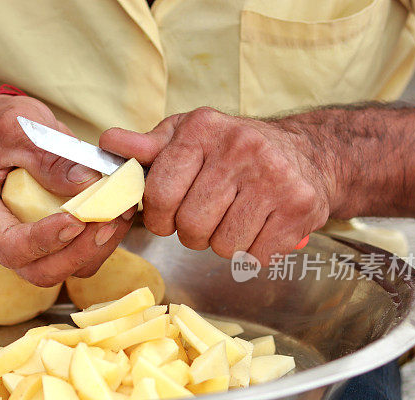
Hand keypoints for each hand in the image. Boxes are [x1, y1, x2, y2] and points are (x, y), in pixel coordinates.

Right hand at [0, 95, 133, 285]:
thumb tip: (87, 181)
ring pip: (65, 268)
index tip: (76, 220)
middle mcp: (1, 240)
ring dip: (96, 248)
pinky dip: (100, 241)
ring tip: (119, 214)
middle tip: (107, 222)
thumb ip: (48, 156)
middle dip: (78, 252)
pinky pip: (78, 254)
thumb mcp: (17, 129)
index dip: (44, 240)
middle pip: (41, 270)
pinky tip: (117, 214)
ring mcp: (28, 244)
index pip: (11, 247)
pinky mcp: (51, 239)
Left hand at [100, 108, 334, 263]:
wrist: (306, 153)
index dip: (157, 215)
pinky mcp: (299, 206)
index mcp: (203, 129)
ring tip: (233, 219)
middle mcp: (241, 148)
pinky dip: (252, 252)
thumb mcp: (187, 138)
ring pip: (223, 245)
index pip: (160, 192)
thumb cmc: (231, 151)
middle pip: (191, 225)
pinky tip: (258, 227)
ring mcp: (274, 177)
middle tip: (203, 219)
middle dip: (191, 232)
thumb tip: (108, 144)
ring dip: (222, 243)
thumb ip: (147, 148)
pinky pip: (255, 255)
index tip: (167, 215)